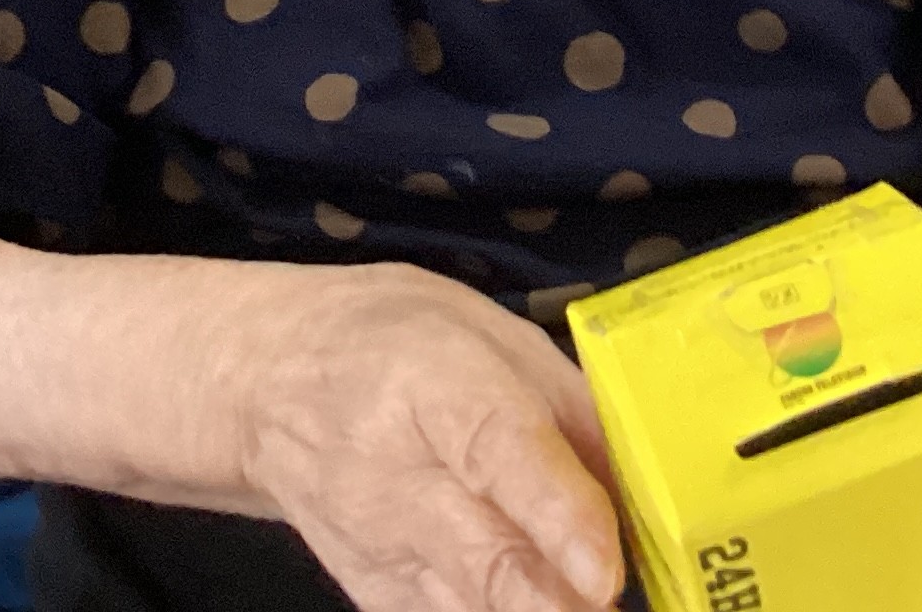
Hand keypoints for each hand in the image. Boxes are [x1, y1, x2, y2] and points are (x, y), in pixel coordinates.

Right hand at [234, 262, 624, 611]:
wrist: (271, 381)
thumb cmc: (403, 342)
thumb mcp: (495, 336)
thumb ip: (573, 410)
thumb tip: (650, 486)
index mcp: (437, 383)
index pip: (501, 454)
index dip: (558, 517)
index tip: (605, 571)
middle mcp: (399, 479)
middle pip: (489, 563)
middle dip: (561, 601)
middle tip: (613, 600)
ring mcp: (383, 554)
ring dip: (539, 609)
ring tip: (584, 596)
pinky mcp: (379, 600)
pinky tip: (539, 597)